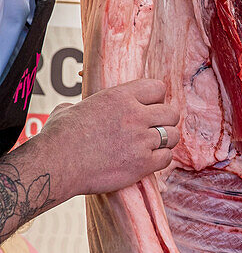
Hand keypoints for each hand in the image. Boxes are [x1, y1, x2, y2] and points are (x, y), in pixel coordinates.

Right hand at [38, 79, 179, 199]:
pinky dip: (160, 160)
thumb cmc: (58, 137)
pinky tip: (147, 161)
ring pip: (173, 136)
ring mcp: (141, 139)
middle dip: (166, 121)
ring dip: (165, 141)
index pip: (157, 88)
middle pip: (171, 113)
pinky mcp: (143, 163)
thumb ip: (81, 106)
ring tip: (152, 146)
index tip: (149, 108)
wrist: (57, 164)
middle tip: (154, 129)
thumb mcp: (70, 109)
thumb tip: (72, 109)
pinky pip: (167, 158)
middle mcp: (134, 115)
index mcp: (119, 96)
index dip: (156, 99)